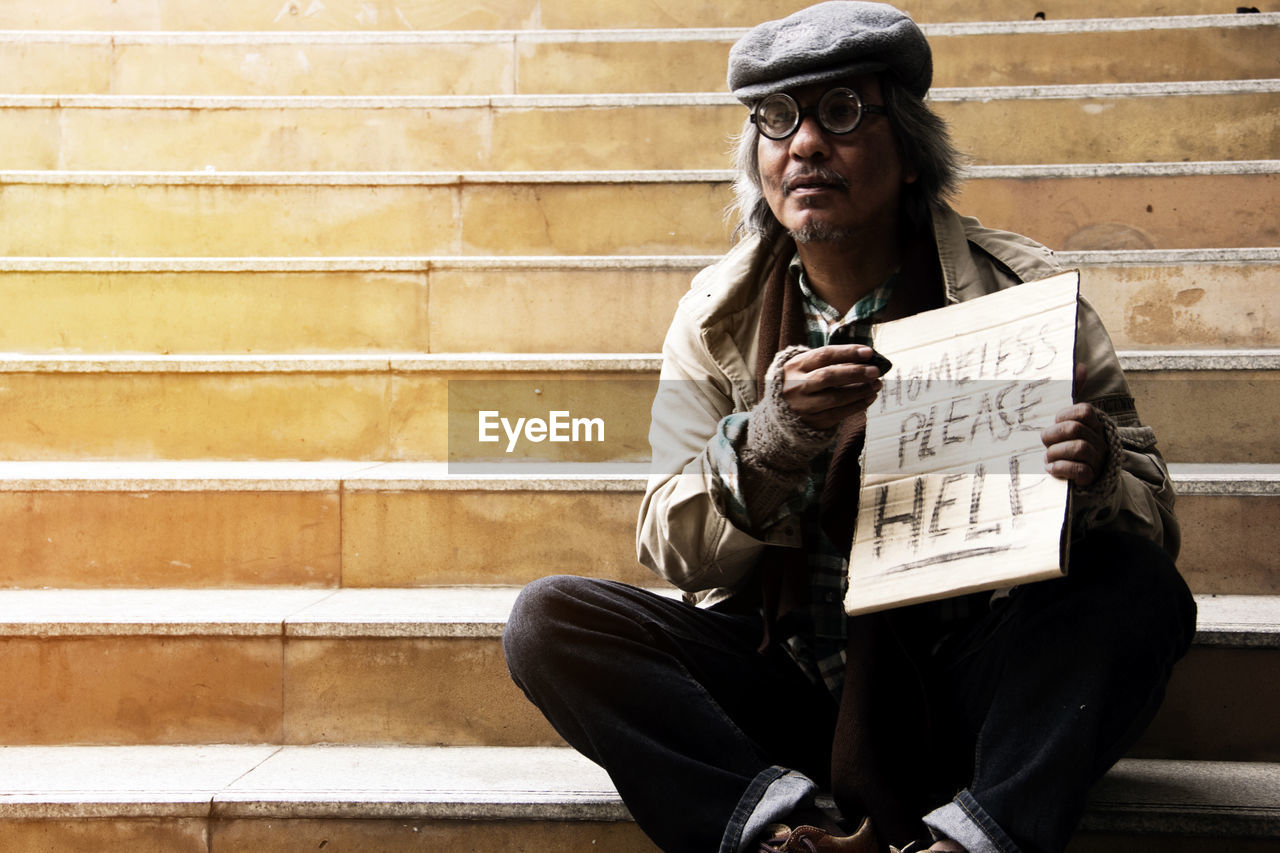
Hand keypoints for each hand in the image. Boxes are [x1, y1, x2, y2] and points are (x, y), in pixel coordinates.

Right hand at [781, 344, 882, 430]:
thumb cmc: (803, 382)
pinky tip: (870, 397)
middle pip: (828, 377)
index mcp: (795, 366)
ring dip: (860, 390)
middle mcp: (796, 386)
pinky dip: (857, 405)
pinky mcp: (813, 421)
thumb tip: (865, 359)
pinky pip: (839, 413)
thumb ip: (832, 362)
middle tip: (875, 371)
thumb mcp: (808, 367)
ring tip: (876, 384)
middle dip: (855, 373)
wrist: (782, 410)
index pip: (824, 355)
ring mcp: (803, 406)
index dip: (847, 352)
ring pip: (835, 398)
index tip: (868, 352)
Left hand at [1041, 364, 1105, 486]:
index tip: (1054, 422)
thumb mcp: (1072, 418)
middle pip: (1075, 429)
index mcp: (1094, 424)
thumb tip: (1080, 366)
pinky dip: (1062, 468)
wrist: (1088, 476)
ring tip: (1047, 458)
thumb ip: (1074, 393)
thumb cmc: (1072, 442)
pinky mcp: (1092, 477)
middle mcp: (1099, 440)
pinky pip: (1079, 470)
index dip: (1064, 416)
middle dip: (1053, 435)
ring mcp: (1098, 459)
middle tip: (1044, 442)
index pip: (1083, 411)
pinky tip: (1052, 469)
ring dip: (1055, 453)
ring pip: (1078, 448)